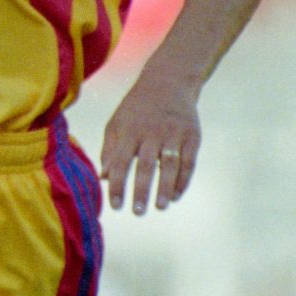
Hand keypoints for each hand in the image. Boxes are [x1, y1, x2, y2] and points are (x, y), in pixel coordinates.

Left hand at [100, 67, 201, 214]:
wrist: (169, 83)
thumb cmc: (136, 109)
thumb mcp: (117, 123)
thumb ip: (109, 150)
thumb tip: (103, 178)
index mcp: (129, 131)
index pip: (120, 162)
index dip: (118, 185)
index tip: (115, 206)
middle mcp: (152, 132)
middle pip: (146, 166)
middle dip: (141, 190)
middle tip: (137, 212)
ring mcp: (174, 134)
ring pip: (170, 166)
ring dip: (165, 188)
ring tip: (160, 207)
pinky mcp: (192, 136)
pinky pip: (189, 162)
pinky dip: (183, 180)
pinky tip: (176, 195)